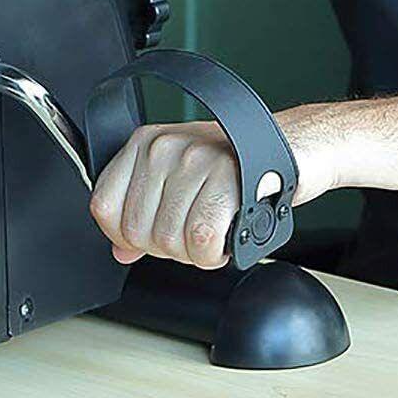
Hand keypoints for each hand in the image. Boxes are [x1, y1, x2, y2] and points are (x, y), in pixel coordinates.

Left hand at [87, 115, 337, 267]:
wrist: (293, 148)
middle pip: (137, 231)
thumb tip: (120, 249)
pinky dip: (215, 253)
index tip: (155, 233)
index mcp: (144, 143)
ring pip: (170, 240)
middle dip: (168, 247)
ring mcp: (194, 160)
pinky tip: (227, 234)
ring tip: (216, 228)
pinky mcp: (225, 177)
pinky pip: (202, 240)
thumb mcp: (181, 180)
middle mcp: (164, 147)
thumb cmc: (238, 164)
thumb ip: (145, 211)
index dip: (128, 236)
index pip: (104, 207)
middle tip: (196, 231)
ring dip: (195, 252)